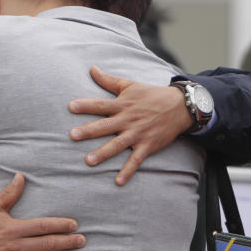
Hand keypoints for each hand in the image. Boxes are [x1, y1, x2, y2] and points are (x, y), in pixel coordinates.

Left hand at [68, 65, 192, 184]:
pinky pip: (136, 160)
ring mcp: (137, 134)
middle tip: (72, 135)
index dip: (86, 105)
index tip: (71, 107)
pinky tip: (118, 181)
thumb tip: (91, 68)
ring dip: (103, 153)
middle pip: (105, 125)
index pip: (101, 105)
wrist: (179, 106)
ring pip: (117, 144)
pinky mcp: (147, 145)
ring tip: (89, 161)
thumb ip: (109, 80)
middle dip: (89, 131)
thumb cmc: (151, 95)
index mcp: (122, 105)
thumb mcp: (130, 85)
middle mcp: (128, 120)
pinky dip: (128, 171)